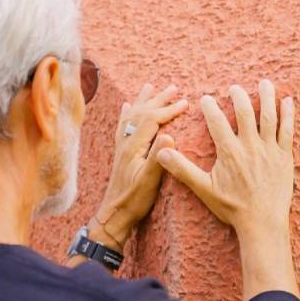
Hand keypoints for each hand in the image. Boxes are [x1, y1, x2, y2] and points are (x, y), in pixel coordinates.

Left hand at [94, 82, 187, 244]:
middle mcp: (125, 142)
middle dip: (158, 99)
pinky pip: (123, 126)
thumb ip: (158, 158)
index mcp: (134, 146)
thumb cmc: (134, 200)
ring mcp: (122, 146)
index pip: (152, 119)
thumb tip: (169, 135)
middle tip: (173, 88)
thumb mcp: (149, 181)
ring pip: (132, 116)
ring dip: (144, 100)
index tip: (185, 102)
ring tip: (150, 87)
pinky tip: (126, 107)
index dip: (169, 109)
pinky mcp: (121, 152)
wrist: (114, 214)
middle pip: (142, 113)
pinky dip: (127, 113)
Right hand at [155, 78, 294, 237]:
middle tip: (234, 87)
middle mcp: (250, 146)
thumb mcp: (204, 189)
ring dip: (267, 98)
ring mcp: (269, 150)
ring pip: (269, 117)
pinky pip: (287, 131)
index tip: (206, 98)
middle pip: (245, 113)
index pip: (217, 122)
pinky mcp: (284, 157)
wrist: (262, 223)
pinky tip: (288, 101)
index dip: (210, 108)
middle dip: (239, 96)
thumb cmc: (232, 208)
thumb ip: (182, 169)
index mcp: (229, 152)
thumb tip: (161, 153)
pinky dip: (288, 115)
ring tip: (264, 83)